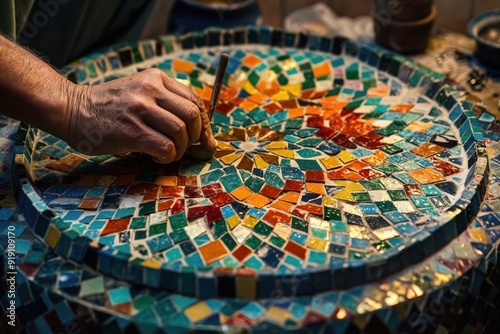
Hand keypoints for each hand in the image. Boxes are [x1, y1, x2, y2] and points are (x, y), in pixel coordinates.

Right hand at [65, 68, 215, 162]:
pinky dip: (168, 157)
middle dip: (197, 136)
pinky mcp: (131, 131)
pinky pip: (166, 147)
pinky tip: (158, 157)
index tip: (205, 139)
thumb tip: (199, 128)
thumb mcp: (139, 91)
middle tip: (188, 148)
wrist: (72, 109)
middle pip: (193, 115)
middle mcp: (150, 89)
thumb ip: (165, 101)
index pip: (194, 100)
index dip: (205, 124)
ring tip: (169, 153)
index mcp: (155, 78)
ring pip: (181, 132)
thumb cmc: (110, 106)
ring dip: (181, 149)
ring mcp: (139, 109)